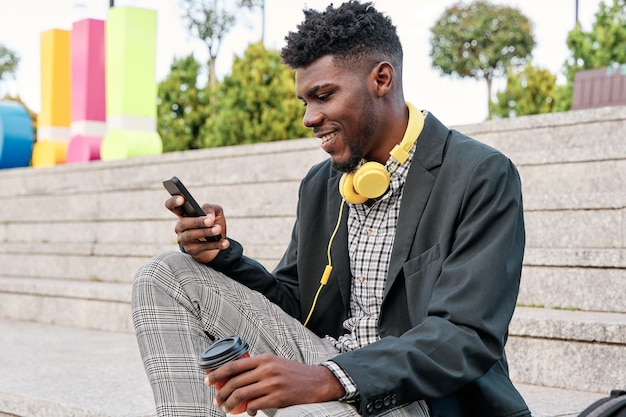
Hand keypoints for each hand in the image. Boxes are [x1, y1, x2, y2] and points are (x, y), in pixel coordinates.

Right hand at [165, 196, 229, 262]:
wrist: (218, 242)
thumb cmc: (213, 224)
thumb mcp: (215, 213)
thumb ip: (211, 209)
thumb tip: (209, 217)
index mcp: (184, 214)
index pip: (172, 206)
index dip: (173, 201)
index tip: (182, 199)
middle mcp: (180, 227)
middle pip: (183, 222)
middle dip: (197, 221)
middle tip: (210, 221)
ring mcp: (184, 239)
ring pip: (191, 235)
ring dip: (206, 232)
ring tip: (218, 230)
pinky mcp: (191, 250)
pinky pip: (202, 247)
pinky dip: (215, 245)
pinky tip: (224, 243)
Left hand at [206, 354, 344, 414]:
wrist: (316, 382)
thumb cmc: (293, 373)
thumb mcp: (275, 363)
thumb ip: (258, 366)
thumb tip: (235, 374)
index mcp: (265, 359)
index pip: (234, 365)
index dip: (218, 373)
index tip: (207, 381)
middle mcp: (267, 370)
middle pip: (235, 382)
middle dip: (221, 393)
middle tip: (216, 401)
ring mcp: (272, 384)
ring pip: (242, 395)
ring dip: (230, 404)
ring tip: (226, 409)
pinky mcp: (277, 398)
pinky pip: (255, 405)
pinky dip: (248, 410)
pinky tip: (248, 412)